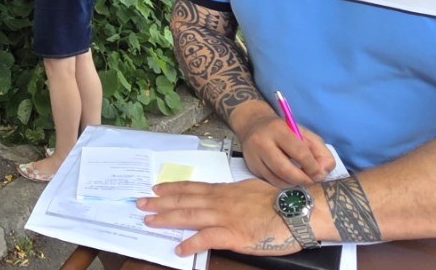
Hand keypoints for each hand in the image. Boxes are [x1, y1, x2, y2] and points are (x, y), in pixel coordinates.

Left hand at [138, 179, 298, 256]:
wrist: (295, 210)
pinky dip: (191, 243)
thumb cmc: (278, 201)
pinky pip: (207, 239)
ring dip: (167, 218)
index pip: (193, 188)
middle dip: (161, 202)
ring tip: (150, 221)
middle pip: (185, 200)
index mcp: (225, 190)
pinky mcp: (233, 234)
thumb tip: (228, 196)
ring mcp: (225, 217)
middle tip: (141, 203)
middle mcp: (221, 201)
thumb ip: (236, 193)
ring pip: (190, 215)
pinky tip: (179, 248)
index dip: (173, 188)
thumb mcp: (252, 189)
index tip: (157, 188)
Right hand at [235, 107, 335, 186]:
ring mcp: (254, 156)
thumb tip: (324, 171)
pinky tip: (289, 179)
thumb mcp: (303, 133)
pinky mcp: (251, 167)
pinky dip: (284, 184)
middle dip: (302, 179)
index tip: (320, 174)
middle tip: (311, 181)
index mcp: (279, 129)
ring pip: (277, 179)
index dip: (312, 167)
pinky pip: (270, 182)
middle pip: (284, 169)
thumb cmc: (283, 130)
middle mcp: (262, 142)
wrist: (253, 125)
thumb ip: (319, 150)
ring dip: (294, 184)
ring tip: (302, 180)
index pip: (299, 152)